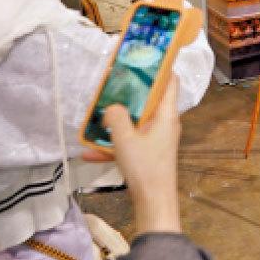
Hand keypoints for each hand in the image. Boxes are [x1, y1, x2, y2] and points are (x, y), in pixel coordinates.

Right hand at [82, 79, 181, 233]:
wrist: (153, 202)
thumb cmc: (144, 167)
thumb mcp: (124, 138)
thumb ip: (116, 117)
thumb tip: (112, 108)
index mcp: (167, 114)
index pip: (171, 81)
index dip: (161, 67)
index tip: (144, 56)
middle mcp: (166, 124)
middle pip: (150, 100)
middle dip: (129, 94)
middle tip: (111, 85)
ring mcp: (159, 139)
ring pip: (137, 122)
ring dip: (116, 122)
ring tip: (94, 119)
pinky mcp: (150, 154)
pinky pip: (131, 143)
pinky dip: (114, 145)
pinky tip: (89, 153)